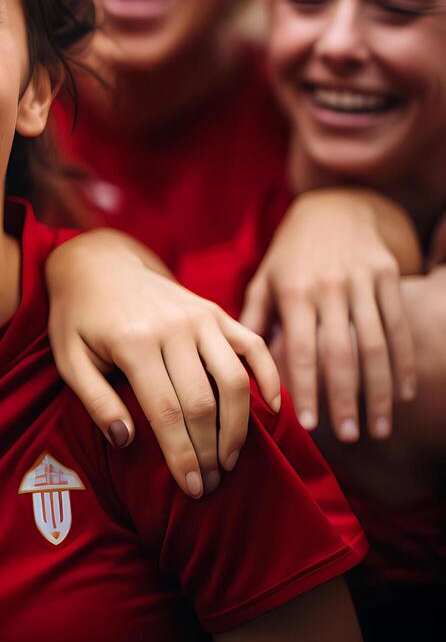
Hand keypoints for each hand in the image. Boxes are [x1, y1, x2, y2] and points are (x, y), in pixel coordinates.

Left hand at [47, 230, 280, 497]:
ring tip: (229, 460)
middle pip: (203, 402)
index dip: (182, 455)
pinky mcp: (215, 310)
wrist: (98, 263)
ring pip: (234, 380)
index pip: (166, 412)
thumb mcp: (68, 358)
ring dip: (238, 427)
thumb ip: (95, 400)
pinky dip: (269, 377)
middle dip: (210, 451)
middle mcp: (172, 328)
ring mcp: (198, 316)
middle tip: (211, 484)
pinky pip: (253, 345)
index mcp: (133, 342)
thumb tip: (126, 440)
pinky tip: (273, 410)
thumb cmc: (78, 317)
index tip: (192, 488)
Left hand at [241, 188, 419, 441]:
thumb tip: (237, 364)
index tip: (308, 425)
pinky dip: (404, 363)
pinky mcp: (389, 275)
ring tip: (377, 427)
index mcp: (294, 292)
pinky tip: (402, 394)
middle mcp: (329, 287)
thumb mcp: (266, 278)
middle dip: (346, 399)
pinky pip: (399, 326)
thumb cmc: (292, 253)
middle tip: (348, 436)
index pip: (302, 351)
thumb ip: (254, 320)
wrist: (336, 205)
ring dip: (379, 391)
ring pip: (375, 345)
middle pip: (341, 353)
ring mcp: (361, 281)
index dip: (307, 389)